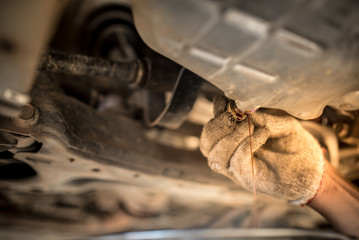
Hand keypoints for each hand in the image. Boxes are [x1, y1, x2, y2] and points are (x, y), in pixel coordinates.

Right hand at [200, 96, 324, 203]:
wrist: (314, 170)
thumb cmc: (295, 145)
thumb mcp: (280, 123)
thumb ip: (262, 116)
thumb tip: (242, 108)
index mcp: (233, 139)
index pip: (212, 128)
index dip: (215, 113)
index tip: (225, 100)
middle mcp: (231, 154)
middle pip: (206, 143)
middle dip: (215, 126)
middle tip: (233, 116)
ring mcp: (237, 168)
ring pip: (215, 155)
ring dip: (229, 136)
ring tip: (250, 125)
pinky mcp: (248, 178)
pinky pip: (236, 161)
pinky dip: (246, 144)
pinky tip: (263, 133)